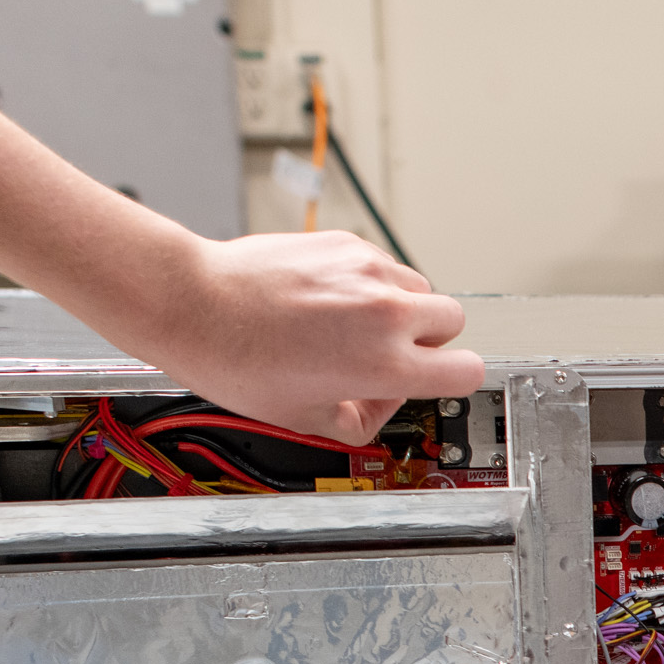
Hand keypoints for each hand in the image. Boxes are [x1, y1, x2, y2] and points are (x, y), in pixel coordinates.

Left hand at [82, 231, 478, 444]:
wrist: (195, 304)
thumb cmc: (237, 360)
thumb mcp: (304, 417)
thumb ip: (358, 419)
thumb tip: (376, 407)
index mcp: (384, 364)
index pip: (468, 370)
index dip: (454, 380)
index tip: (435, 380)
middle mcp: (386, 313)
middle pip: (453, 321)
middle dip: (430, 340)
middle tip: (390, 352)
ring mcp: (368, 271)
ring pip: (418, 287)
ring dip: (401, 307)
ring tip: (352, 324)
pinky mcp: (346, 244)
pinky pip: (381, 265)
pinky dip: (367, 283)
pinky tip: (326, 299)